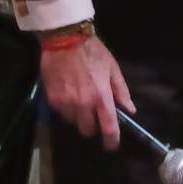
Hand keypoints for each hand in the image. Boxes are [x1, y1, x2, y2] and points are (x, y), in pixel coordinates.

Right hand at [40, 35, 134, 149]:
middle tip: (94, 116)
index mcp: (101, 96)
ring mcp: (66, 103)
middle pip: (87, 130)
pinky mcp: (52, 100)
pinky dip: (66, 109)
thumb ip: (121, 90)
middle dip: (92, 126)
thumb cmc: (93, 52)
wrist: (65, 39)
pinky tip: (69, 95)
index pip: (108, 126)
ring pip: (73, 122)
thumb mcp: (112, 67)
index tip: (112, 145)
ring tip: (80, 102)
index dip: (111, 139)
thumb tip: (130, 110)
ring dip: (78, 117)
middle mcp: (83, 104)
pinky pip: (61, 113)